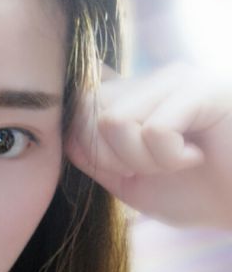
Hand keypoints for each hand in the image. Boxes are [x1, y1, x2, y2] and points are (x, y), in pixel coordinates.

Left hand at [65, 63, 231, 229]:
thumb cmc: (195, 193)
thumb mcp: (128, 179)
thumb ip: (93, 151)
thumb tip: (69, 117)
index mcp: (132, 97)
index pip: (76, 106)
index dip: (86, 147)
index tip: (126, 168)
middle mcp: (150, 78)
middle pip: (87, 111)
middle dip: (113, 158)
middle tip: (155, 168)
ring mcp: (176, 78)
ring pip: (114, 121)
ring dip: (144, 160)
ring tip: (179, 160)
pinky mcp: (203, 87)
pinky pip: (153, 129)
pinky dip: (170, 158)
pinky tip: (197, 155)